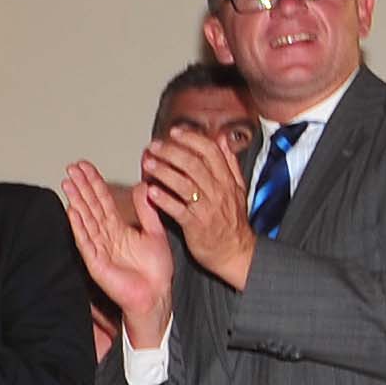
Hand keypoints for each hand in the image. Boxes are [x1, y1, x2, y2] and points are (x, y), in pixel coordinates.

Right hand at [61, 162, 177, 339]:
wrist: (156, 295)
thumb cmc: (155, 272)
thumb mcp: (155, 233)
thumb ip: (147, 211)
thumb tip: (144, 187)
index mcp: (118, 229)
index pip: (102, 201)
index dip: (94, 183)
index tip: (85, 167)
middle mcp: (105, 237)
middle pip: (90, 206)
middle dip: (81, 186)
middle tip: (72, 167)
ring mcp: (98, 249)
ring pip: (86, 220)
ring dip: (76, 201)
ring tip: (67, 183)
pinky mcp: (96, 263)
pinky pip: (86, 242)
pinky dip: (79, 226)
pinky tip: (72, 211)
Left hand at [139, 127, 253, 286]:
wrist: (235, 252)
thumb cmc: (232, 222)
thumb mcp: (237, 189)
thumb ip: (229, 163)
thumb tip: (222, 140)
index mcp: (227, 180)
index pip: (210, 151)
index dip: (192, 139)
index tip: (175, 132)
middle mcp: (218, 190)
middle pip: (194, 164)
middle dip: (172, 152)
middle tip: (154, 146)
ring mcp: (206, 207)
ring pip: (184, 183)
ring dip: (164, 171)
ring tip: (148, 163)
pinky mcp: (195, 225)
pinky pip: (178, 209)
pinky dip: (164, 199)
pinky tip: (150, 191)